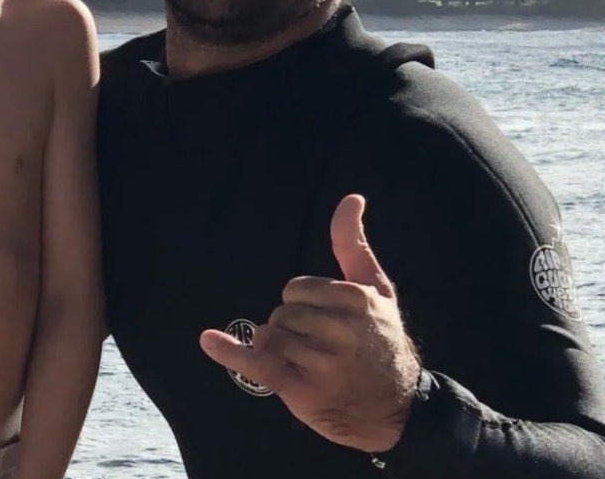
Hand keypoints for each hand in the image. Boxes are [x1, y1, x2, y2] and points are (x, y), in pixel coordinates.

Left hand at [200, 194, 421, 452]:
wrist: (395, 406)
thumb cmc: (382, 340)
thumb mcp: (376, 289)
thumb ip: (353, 243)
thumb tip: (351, 198)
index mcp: (354, 299)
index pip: (295, 289)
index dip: (304, 305)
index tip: (328, 322)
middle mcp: (339, 330)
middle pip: (281, 313)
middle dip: (293, 329)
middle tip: (323, 349)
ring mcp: (320, 362)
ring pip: (268, 337)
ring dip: (279, 350)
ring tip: (311, 365)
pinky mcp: (302, 389)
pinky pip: (258, 364)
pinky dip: (230, 352)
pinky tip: (209, 340)